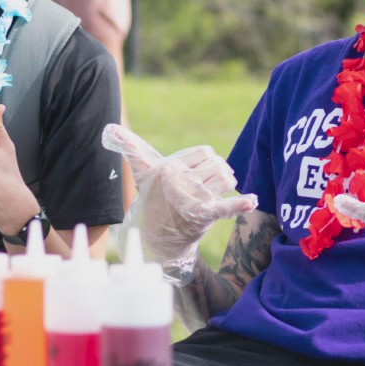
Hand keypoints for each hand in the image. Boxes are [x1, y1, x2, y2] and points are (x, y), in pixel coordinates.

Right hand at [102, 124, 256, 267]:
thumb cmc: (152, 199)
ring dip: (229, 181)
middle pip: (216, 164)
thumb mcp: (142, 173)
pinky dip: (241, 204)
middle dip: (220, 169)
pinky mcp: (203, 217)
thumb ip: (131, 148)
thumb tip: (112, 128)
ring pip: (224, 178)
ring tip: (224, 186)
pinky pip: (225, 207)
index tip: (204, 167)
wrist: (155, 237)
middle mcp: (180, 182)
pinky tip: (252, 201)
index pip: (204, 152)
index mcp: (169, 168)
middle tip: (216, 179)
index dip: (209, 158)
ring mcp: (192, 199)